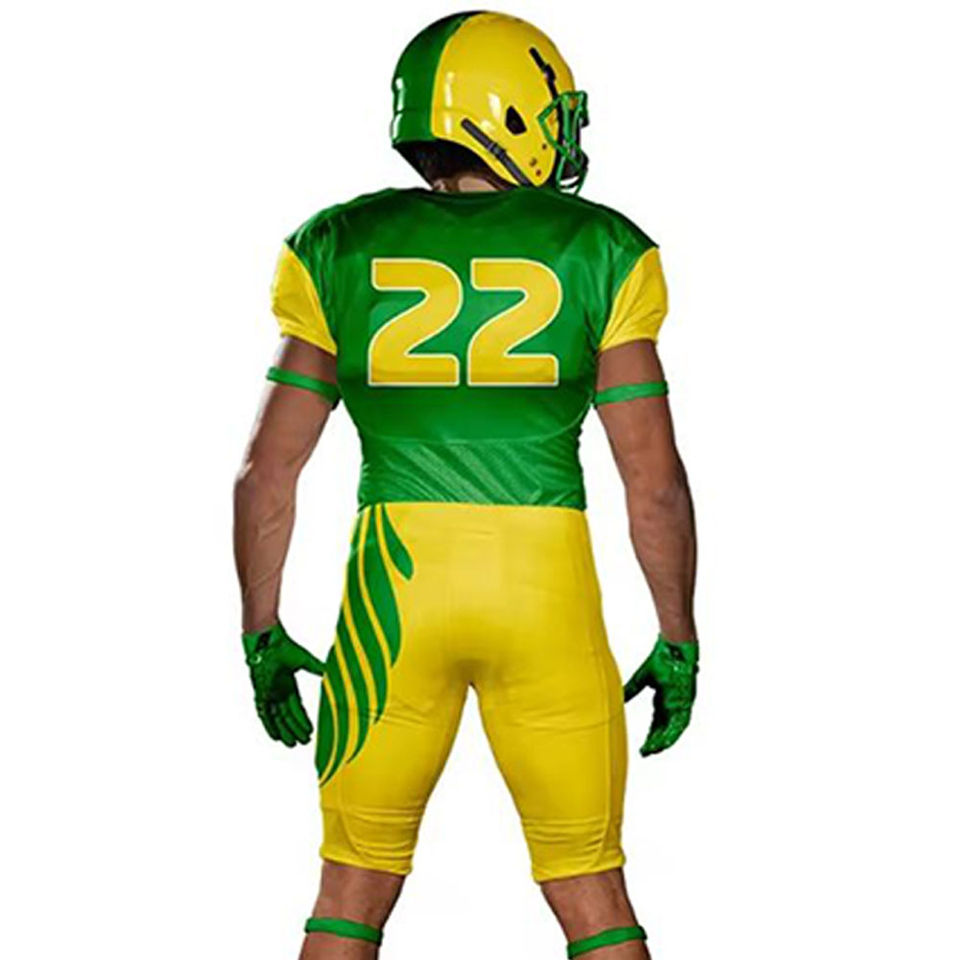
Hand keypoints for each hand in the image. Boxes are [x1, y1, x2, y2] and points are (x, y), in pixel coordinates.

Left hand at [242, 622, 324, 746]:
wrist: (268, 640)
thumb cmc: (284, 647)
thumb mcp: (305, 660)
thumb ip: (318, 668)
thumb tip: (333, 672)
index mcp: (289, 686)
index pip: (297, 708)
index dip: (304, 720)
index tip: (311, 731)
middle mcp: (278, 692)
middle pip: (288, 717)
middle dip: (296, 730)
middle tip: (304, 743)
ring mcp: (268, 694)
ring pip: (277, 718)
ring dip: (284, 731)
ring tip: (292, 745)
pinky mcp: (260, 693)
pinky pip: (264, 714)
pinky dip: (269, 726)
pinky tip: (275, 737)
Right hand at [624, 634, 697, 755]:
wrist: (674, 646)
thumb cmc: (661, 657)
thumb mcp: (642, 678)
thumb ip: (631, 689)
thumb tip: (618, 698)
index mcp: (663, 698)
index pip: (656, 723)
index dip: (650, 736)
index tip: (642, 748)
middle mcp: (673, 703)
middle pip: (664, 728)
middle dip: (656, 741)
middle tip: (646, 752)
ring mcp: (681, 702)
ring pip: (674, 728)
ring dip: (665, 739)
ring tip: (655, 749)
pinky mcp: (687, 699)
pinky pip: (682, 720)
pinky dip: (674, 730)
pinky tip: (667, 739)